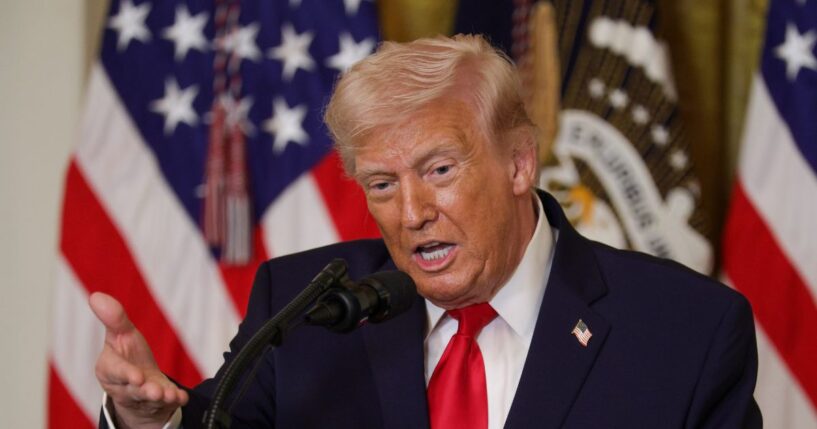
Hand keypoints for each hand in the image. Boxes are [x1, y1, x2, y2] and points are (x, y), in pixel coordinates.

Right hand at [89, 292, 188, 428]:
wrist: (138, 381)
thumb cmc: (127, 355)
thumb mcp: (120, 335)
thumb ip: (113, 319)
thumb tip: (96, 295)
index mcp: (110, 369)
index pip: (116, 372)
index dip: (125, 374)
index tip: (136, 376)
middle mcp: (125, 386)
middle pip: (134, 390)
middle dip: (145, 390)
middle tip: (155, 391)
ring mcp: (143, 396)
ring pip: (150, 398)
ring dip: (160, 396)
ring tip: (168, 394)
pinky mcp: (160, 402)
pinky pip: (168, 403)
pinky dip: (175, 399)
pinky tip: (182, 397)